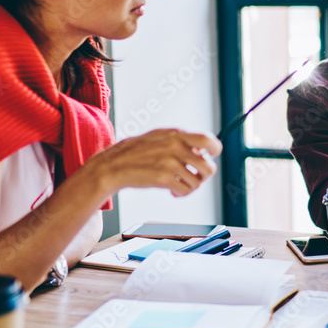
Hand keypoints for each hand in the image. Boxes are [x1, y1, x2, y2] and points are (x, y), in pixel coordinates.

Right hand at [87, 129, 221, 196]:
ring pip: (197, 182)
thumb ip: (181, 140)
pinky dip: (180, 193)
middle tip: (194, 176)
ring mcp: (170, 163)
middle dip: (204, 175)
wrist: (113, 166)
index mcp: (176, 135)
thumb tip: (203, 149)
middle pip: (209, 167)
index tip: (210, 156)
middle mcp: (175, 147)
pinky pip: (185, 191)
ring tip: (179, 185)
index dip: (214, 150)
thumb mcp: (159, 137)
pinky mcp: (164, 179)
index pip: (208, 140)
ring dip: (190, 186)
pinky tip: (171, 191)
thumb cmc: (136, 152)